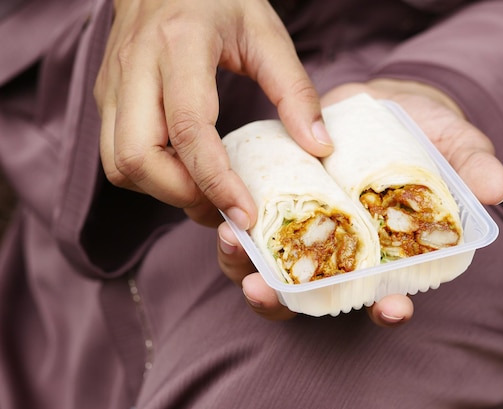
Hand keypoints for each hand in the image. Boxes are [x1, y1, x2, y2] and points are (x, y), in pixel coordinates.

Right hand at [93, 0, 332, 228]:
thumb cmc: (219, 0)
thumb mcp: (266, 35)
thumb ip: (295, 91)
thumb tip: (318, 148)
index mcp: (179, 45)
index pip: (189, 129)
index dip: (216, 182)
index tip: (245, 215)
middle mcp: (135, 67)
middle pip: (137, 158)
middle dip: (181, 196)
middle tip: (223, 205)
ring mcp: (113, 84)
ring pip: (119, 164)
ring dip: (162, 191)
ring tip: (205, 191)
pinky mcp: (106, 97)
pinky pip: (118, 154)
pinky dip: (151, 176)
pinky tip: (184, 169)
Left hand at [218, 78, 502, 326]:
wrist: (381, 106)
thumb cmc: (421, 133)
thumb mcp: (451, 142)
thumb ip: (471, 164)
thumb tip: (497, 188)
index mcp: (388, 255)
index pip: (389, 296)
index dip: (389, 308)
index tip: (390, 308)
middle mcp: (343, 255)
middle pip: (316, 296)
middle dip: (289, 302)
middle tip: (267, 292)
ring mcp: (309, 235)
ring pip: (275, 272)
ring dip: (249, 270)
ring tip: (233, 246)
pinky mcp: (281, 210)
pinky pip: (253, 235)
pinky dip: (236, 234)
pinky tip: (224, 219)